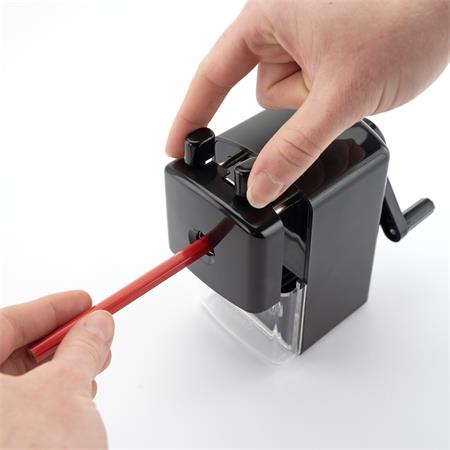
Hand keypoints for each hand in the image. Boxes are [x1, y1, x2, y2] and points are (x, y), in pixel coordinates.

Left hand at [0, 291, 113, 448]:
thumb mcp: (66, 391)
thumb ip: (84, 347)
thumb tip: (98, 324)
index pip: (8, 322)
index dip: (54, 307)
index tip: (86, 300)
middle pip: (10, 352)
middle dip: (61, 339)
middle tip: (95, 329)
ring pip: (18, 383)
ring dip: (61, 369)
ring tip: (94, 363)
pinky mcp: (3, 445)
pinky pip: (21, 411)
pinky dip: (52, 397)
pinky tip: (78, 395)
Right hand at [166, 0, 448, 207]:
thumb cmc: (407, 18)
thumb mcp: (340, 96)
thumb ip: (295, 149)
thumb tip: (260, 188)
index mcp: (268, 16)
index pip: (212, 76)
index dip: (190, 115)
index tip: (174, 147)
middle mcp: (281, 21)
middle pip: (264, 93)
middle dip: (298, 105)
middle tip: (337, 91)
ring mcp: (305, 33)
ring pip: (291, 96)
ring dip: (318, 101)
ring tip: (354, 78)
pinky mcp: (325, 46)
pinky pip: (311, 88)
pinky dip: (329, 95)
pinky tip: (356, 77)